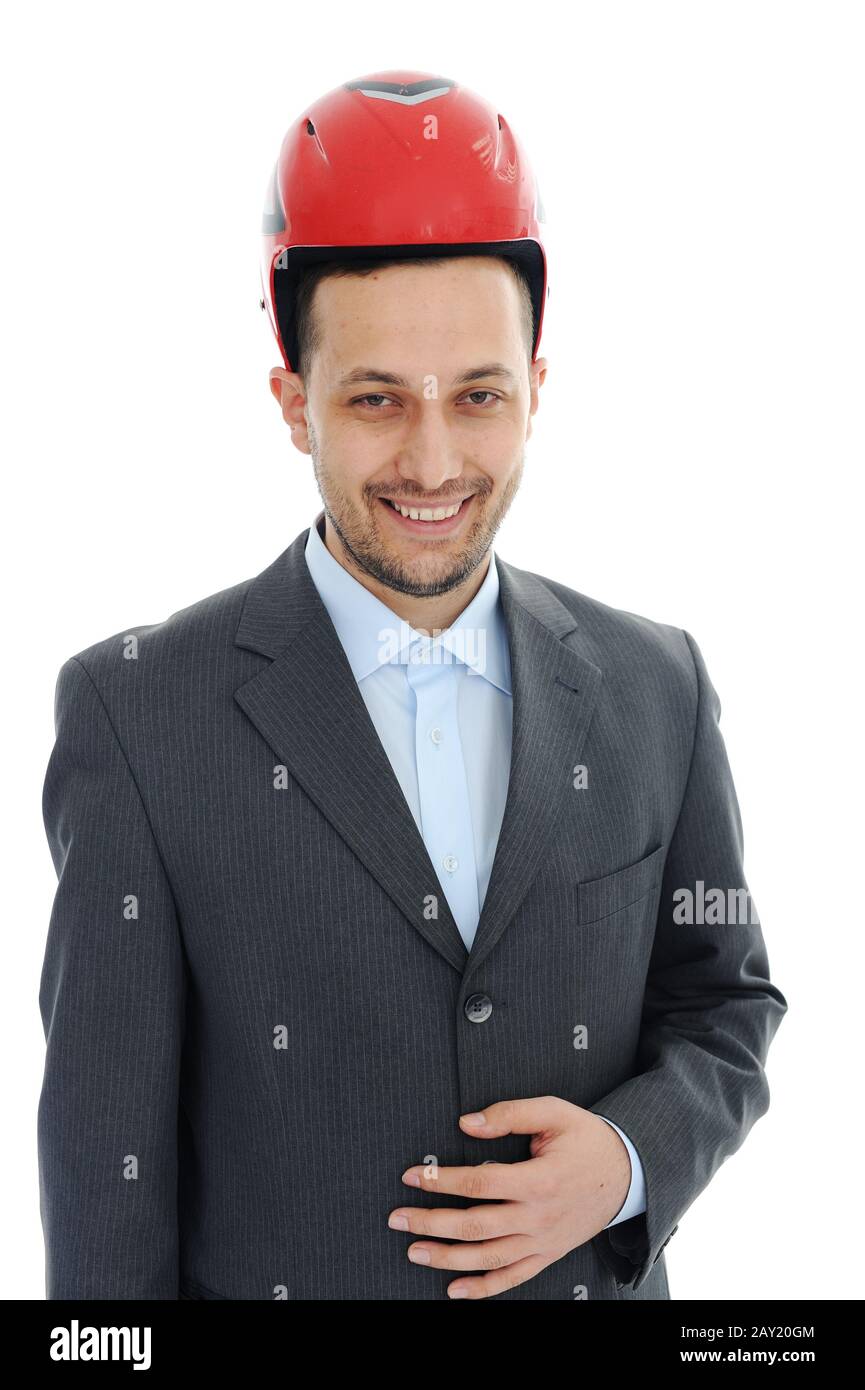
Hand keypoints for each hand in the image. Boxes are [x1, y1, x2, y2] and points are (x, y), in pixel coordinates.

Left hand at [388, 1095, 630, 1298]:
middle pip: (476, 1226)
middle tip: (398, 1218)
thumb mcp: (553, 1112)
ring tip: (415, 1251)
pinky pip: (513, 1278)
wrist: (627, 1173)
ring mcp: (543, 1241)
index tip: (412, 1176)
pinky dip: (483, 1288)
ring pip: (489, 1257)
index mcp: (538, 1180)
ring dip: (448, 1258)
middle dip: (431, 1223)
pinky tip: (455, 1290)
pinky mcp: (547, 1254)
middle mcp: (538, 1217)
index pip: (479, 1184)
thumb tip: (467, 1123)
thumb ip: (509, 1114)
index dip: (441, 1181)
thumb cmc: (586, 1139)